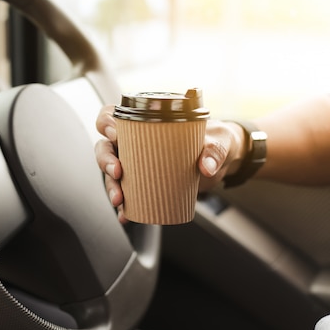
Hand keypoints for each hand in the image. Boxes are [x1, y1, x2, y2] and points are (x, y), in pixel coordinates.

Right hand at [94, 104, 244, 222]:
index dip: (106, 122)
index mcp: (145, 122)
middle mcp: (134, 142)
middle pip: (106, 146)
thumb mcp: (219, 140)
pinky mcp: (143, 183)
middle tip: (118, 171)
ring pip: (112, 172)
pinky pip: (127, 194)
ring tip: (120, 200)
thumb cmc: (216, 140)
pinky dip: (124, 206)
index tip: (114, 134)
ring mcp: (136, 163)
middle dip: (106, 160)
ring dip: (111, 186)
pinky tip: (125, 215)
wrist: (223, 161)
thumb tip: (206, 167)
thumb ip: (214, 150)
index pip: (112, 115)